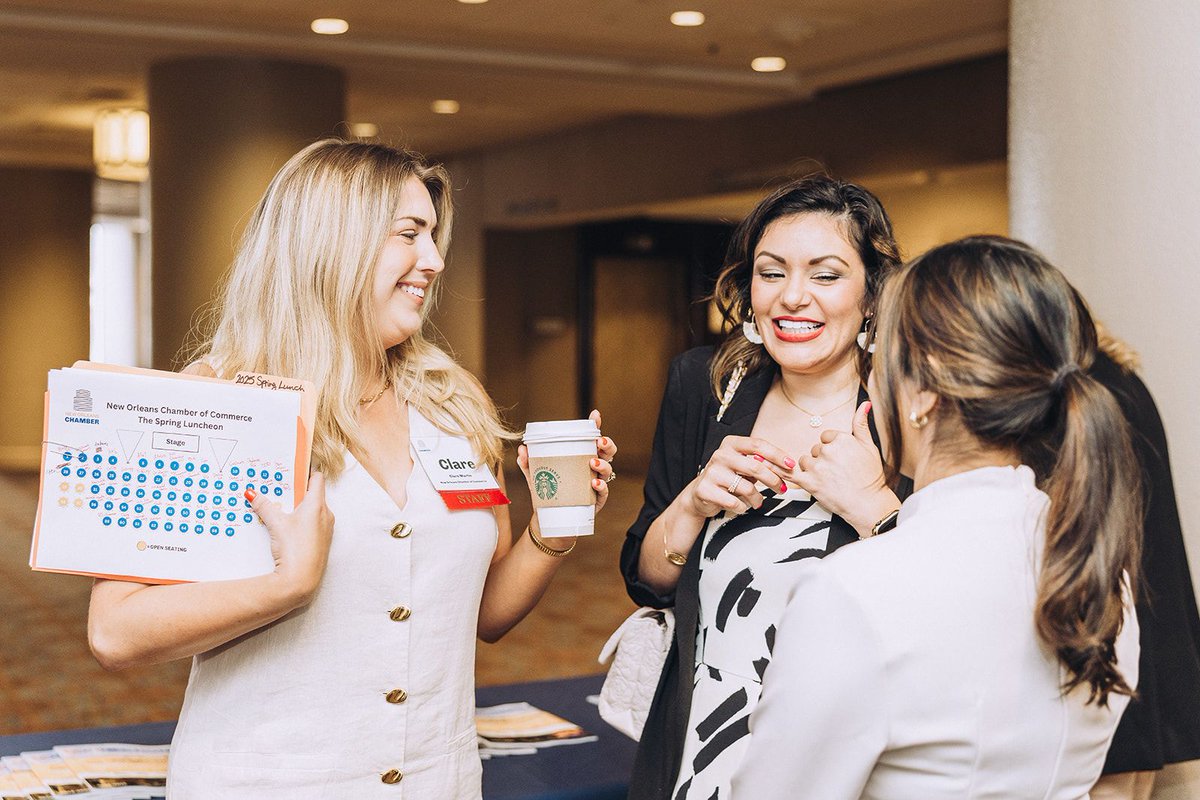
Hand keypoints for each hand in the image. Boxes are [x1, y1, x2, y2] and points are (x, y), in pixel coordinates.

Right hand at [248, 472, 334, 605]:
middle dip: (298, 492)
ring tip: (282, 509)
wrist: (302, 579)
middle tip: (280, 489)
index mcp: (318, 505)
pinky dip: (303, 522)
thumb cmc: (293, 548)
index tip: (294, 471)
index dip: (306, 473)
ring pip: (314, 511)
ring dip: (300, 508)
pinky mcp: (323, 542)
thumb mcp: (275, 524)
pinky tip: (289, 528)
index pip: (317, 479)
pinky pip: (314, 524)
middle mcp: (326, 515)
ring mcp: (326, 529)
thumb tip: (251, 493)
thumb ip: (264, 506)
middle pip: (314, 495)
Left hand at [516, 409, 617, 513]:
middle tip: (598, 441)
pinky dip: (602, 486)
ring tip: (592, 463)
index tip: (595, 415)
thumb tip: (522, 450)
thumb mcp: (536, 476)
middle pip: (607, 452)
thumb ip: (528, 463)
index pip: (591, 439)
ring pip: (608, 469)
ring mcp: (597, 483)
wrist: (551, 519)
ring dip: (603, 464)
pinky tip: (594, 483)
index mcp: (580, 457)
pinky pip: (604, 491)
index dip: (595, 426)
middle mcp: (592, 468)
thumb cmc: (548, 492)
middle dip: (607, 444)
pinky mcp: (597, 500)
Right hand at [686, 435, 793, 517]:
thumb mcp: (742, 465)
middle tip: (781, 489)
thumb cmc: (727, 478)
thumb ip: (760, 463)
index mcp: (731, 444)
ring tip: (757, 502)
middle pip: (755, 466)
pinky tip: (741, 506)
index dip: (777, 454)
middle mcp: (720, 455)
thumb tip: (787, 467)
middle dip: (773, 480)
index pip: (758, 445)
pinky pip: (734, 502)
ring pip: (747, 487)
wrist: (700, 493)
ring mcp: (712, 472)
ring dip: (757, 498)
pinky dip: (743, 507)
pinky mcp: (705, 490)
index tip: (790, 465)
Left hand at [794, 402, 897, 534]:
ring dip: (811, 468)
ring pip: (804, 461)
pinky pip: (791, 474)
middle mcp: (828, 451)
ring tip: (828, 479)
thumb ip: (861, 424)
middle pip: (815, 449)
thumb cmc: (871, 477)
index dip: (832, 448)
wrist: (869, 504)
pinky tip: (777, 470)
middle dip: (823, 459)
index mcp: (841, 439)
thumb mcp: (870, 447)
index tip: (841, 459)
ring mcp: (818, 467)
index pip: (826, 437)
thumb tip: (865, 404)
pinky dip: (784, 472)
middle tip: (837, 472)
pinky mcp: (809, 482)